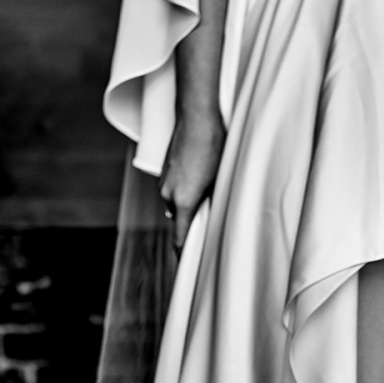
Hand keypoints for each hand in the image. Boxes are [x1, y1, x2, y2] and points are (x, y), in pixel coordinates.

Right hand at [159, 111, 225, 250]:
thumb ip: (211, 203)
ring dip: (190, 203)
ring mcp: (164, 181)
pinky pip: (174, 189)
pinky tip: (200, 176)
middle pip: (180, 220)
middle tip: (211, 220)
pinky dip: (184, 190)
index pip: (179, 238)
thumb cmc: (214, 146)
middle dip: (193, 222)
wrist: (197, 116)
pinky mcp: (164, 170)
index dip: (183, 254)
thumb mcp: (220, 179)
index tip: (186, 266)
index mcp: (183, 201)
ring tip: (209, 190)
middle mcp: (168, 194)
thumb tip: (208, 215)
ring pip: (177, 203)